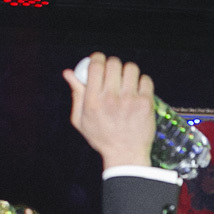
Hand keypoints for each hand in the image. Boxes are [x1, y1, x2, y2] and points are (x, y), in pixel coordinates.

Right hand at [62, 53, 155, 170]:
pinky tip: (138, 90)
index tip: (99, 60)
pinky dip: (142, 82)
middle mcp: (111, 98)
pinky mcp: (145, 104)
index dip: (97, 58)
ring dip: (128, 72)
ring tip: (126, 82)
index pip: (96, 65)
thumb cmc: (101, 138)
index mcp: (93, 101)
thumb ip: (75, 94)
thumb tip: (68, 72)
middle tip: (113, 73)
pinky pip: (145, 79)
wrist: (126, 155)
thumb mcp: (81, 119)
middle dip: (112, 64)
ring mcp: (130, 100)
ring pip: (131, 68)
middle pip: (114, 63)